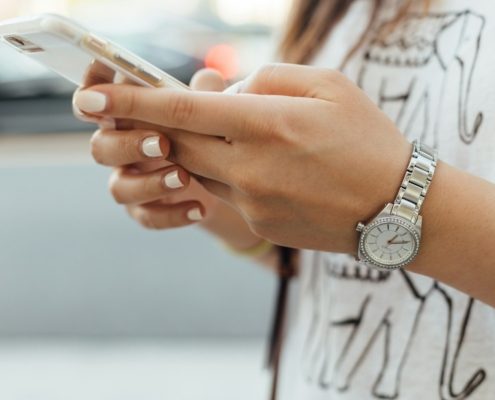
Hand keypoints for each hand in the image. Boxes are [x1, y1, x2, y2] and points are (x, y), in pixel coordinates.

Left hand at [73, 63, 411, 252]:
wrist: (397, 208)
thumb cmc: (368, 139)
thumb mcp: (328, 86)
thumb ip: (268, 78)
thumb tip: (224, 90)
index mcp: (267, 123)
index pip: (182, 110)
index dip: (132, 102)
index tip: (91, 99)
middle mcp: (250, 166)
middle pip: (178, 142)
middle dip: (159, 126)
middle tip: (156, 112)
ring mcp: (252, 201)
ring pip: (199, 168)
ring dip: (202, 148)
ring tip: (244, 137)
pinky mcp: (258, 223)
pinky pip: (226, 192)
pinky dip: (230, 173)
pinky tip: (268, 168)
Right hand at [74, 67, 227, 228]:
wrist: (222, 180)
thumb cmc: (206, 133)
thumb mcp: (209, 112)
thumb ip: (205, 95)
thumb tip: (209, 78)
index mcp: (127, 117)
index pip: (96, 100)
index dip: (92, 90)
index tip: (102, 85)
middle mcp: (120, 148)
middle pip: (100, 147)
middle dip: (128, 144)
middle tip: (162, 143)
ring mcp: (130, 181)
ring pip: (119, 188)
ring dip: (149, 183)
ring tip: (185, 178)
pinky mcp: (145, 209)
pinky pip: (147, 217)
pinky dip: (172, 214)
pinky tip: (200, 208)